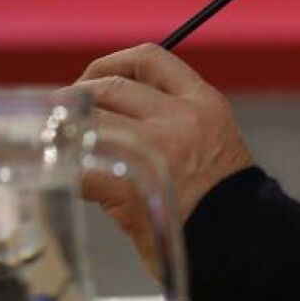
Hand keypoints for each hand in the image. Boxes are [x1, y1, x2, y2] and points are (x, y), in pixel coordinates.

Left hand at [73, 44, 253, 267]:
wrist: (240, 242)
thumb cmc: (219, 200)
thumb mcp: (209, 140)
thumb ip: (170, 118)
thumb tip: (107, 108)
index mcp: (203, 102)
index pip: (150, 58)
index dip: (111, 63)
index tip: (93, 80)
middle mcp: (182, 117)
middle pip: (109, 86)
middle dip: (77, 97)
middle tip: (62, 119)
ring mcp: (156, 148)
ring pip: (89, 119)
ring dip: (65, 132)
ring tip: (59, 146)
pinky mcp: (129, 183)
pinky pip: (79, 165)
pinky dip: (62, 169)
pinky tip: (62, 177)